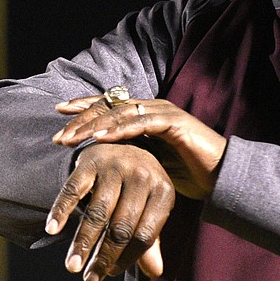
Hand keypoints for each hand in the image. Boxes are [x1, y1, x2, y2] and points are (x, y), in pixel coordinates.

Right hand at [45, 143, 174, 280]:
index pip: (146, 234)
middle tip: (89, 279)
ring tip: (73, 266)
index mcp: (163, 190)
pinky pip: (74, 190)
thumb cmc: (139, 186)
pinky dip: (62, 210)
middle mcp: (142, 176)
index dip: (128, 258)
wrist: (123, 143)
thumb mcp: (152, 207)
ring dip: (83, 242)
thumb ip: (151, 239)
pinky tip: (53, 229)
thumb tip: (154, 273)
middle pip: (122, 226)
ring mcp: (116, 166)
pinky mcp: (91, 160)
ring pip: (98, 212)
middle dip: (104, 256)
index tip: (110, 274)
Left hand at [53, 95, 226, 199]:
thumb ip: (131, 158)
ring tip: (71, 137)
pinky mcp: (173, 122)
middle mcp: (152, 108)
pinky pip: (141, 123)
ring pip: (121, 112)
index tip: (59, 113)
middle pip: (110, 105)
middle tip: (59, 134)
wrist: (221, 175)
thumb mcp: (151, 164)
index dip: (85, 107)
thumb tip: (104, 166)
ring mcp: (163, 112)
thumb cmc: (188, 172)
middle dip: (81, 118)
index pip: (110, 105)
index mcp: (146, 115)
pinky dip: (119, 129)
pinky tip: (101, 138)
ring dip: (93, 124)